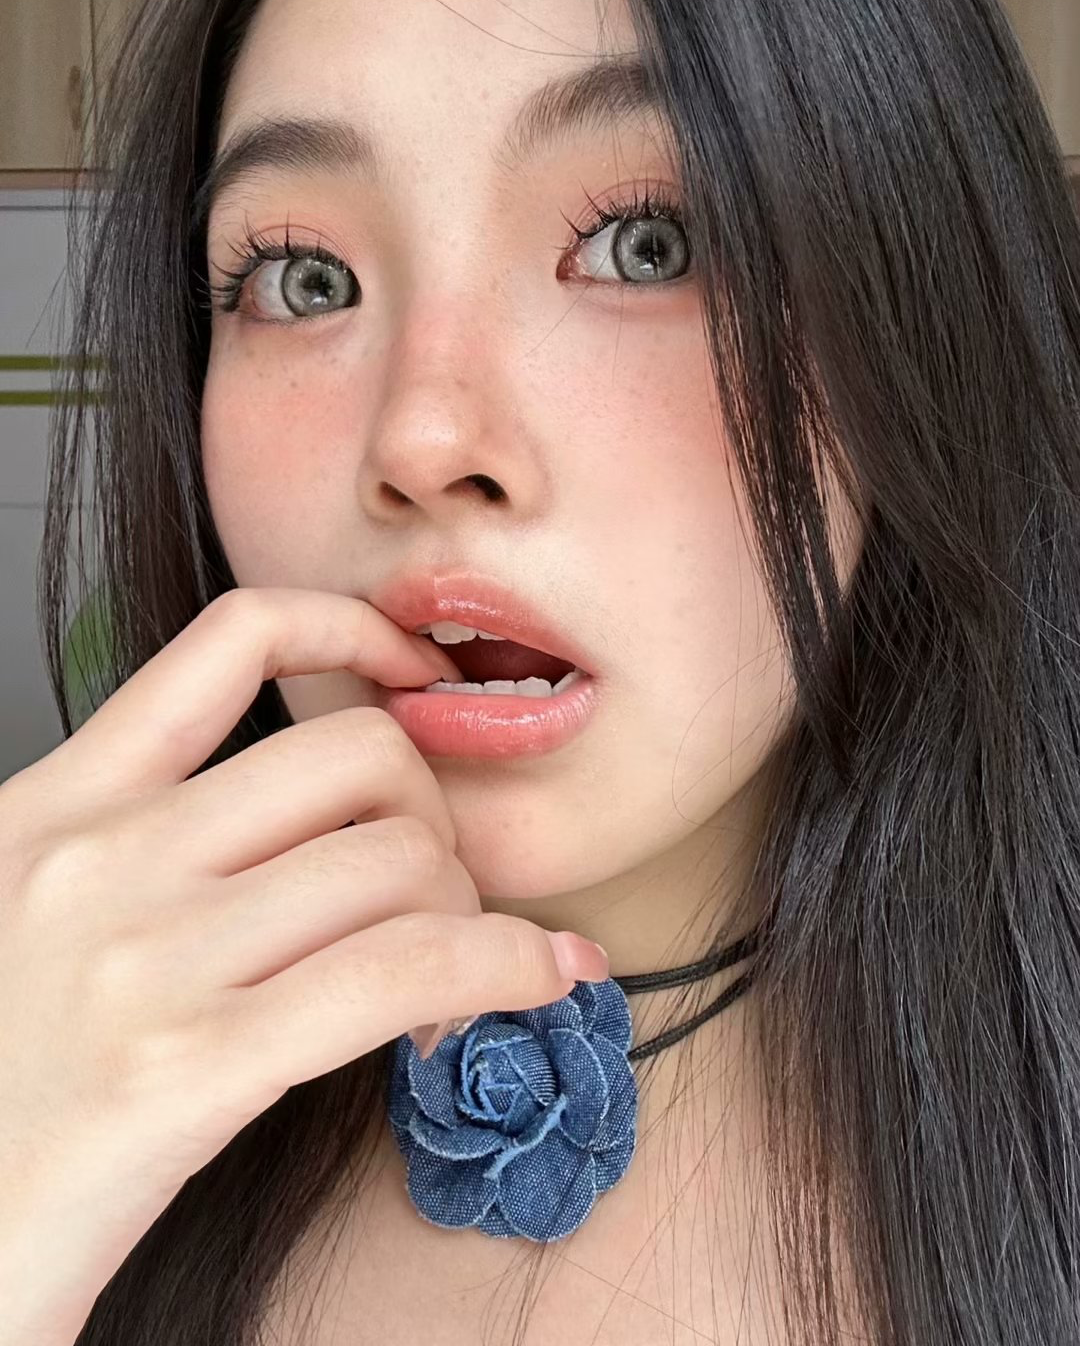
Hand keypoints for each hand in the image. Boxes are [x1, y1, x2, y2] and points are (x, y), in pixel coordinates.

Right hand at [0, 587, 607, 1343]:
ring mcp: (137, 958)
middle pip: (358, 755)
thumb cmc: (0, 1092)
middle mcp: (96, 858)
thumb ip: (148, 852)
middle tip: (429, 897)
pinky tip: (533, 982)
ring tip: (445, 982)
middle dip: (432, 818)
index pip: (232, 638)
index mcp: (55, 806)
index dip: (351, 628)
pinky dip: (502, 966)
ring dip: (467, 912)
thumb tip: (328, 829)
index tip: (416, 670)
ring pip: (398, 860)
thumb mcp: (34, 923)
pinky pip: (404, 970)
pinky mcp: (183, 1069)